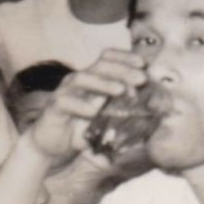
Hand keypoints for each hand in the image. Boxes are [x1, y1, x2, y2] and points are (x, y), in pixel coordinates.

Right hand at [23, 50, 146, 167]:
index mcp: (93, 79)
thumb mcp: (105, 122)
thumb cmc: (80, 131)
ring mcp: (65, 92)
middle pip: (100, 65)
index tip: (144, 64)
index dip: (125, 57)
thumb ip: (125, 115)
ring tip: (121, 90)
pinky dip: (81, 106)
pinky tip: (94, 112)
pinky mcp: (54, 107)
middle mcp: (79, 81)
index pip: (108, 58)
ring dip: (104, 83)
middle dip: (122, 70)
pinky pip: (67, 102)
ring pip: (83, 78)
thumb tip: (154, 116)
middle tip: (141, 79)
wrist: (50, 146)